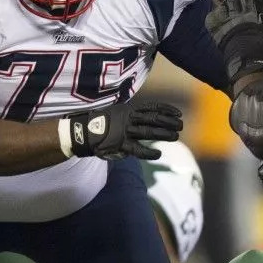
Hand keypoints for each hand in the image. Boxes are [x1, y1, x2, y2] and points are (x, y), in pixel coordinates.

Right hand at [63, 102, 181, 160]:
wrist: (82, 132)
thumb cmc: (103, 122)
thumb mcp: (118, 112)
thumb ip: (133, 114)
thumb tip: (149, 115)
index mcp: (129, 110)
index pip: (152, 107)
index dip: (167, 110)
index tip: (178, 113)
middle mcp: (128, 119)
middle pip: (154, 119)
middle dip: (169, 122)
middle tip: (181, 126)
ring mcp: (125, 131)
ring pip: (149, 132)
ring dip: (164, 134)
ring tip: (175, 137)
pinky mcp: (120, 144)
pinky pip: (138, 149)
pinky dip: (149, 152)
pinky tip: (158, 154)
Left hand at [206, 0, 262, 85]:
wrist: (247, 62)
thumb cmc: (262, 48)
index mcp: (250, 14)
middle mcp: (235, 15)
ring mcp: (224, 22)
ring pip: (221, 6)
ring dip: (224, 4)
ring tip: (225, 3)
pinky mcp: (215, 31)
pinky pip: (210, 19)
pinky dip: (213, 16)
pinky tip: (215, 15)